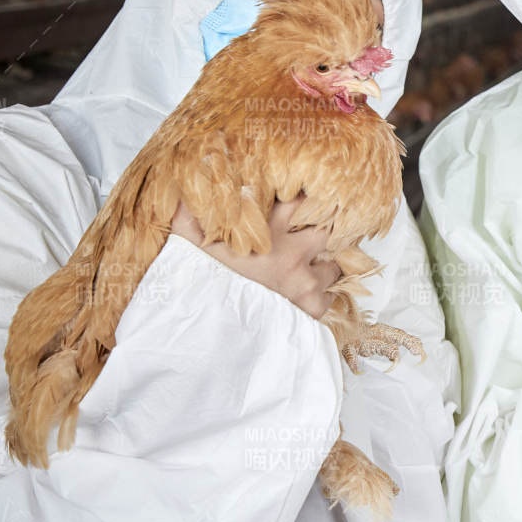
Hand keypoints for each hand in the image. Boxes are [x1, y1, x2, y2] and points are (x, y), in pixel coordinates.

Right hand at [171, 197, 340, 318]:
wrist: (202, 332)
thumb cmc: (195, 285)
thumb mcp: (186, 242)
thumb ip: (189, 212)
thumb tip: (186, 189)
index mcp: (268, 230)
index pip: (303, 199)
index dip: (306, 200)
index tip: (304, 203)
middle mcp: (292, 253)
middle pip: (331, 229)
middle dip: (326, 230)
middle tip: (316, 234)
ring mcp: (304, 281)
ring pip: (335, 263)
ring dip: (325, 263)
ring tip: (312, 266)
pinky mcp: (309, 309)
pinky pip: (331, 296)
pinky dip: (323, 294)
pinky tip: (308, 293)